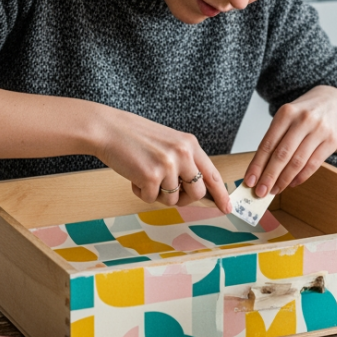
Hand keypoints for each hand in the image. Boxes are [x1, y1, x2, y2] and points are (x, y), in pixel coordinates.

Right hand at [92, 107, 230, 212]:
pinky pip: (152, 199)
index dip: (220, 194)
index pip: (212, 174)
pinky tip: (134, 177)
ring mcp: (168, 166)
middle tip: (167, 190)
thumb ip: (185, 162)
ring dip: (158, 194)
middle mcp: (183, 154)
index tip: (227, 207)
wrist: (109, 129)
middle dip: (184, 198)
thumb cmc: (136, 137)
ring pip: (172, 199)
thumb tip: (198, 189)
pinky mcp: (151, 177)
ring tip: (145, 175)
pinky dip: (141, 193)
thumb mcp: (169, 143)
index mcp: (190, 144)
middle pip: (197, 193)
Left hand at [245, 86, 336, 196]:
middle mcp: (303, 120)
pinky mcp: (332, 141)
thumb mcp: (287, 116)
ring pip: (298, 162)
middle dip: (269, 177)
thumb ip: (274, 138)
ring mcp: (319, 130)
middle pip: (282, 155)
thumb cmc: (305, 112)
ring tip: (275, 190)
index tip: (250, 181)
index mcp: (286, 113)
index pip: (268, 144)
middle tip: (260, 192)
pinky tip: (291, 183)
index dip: (257, 165)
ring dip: (284, 180)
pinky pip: (313, 164)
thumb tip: (260, 169)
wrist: (334, 101)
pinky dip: (300, 177)